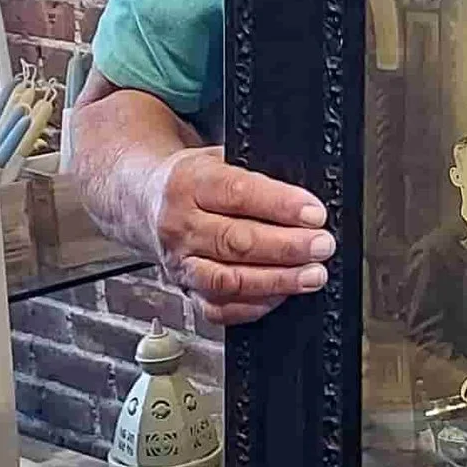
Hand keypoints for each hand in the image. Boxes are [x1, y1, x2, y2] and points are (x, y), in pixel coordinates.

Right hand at [148, 148, 332, 328]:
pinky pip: (219, 308)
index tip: (315, 214)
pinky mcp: (185, 290)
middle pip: (236, 240)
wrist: (144, 201)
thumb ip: (256, 173)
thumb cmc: (192, 181)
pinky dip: (254, 306)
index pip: (238, 193)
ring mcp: (180, 262)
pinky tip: (282, 295)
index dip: (280, 206)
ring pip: (229, 279)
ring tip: (312, 275)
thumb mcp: (218, 158)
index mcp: (189, 182)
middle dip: (287, 246)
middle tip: (321, 245)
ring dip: (277, 280)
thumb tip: (304, 199)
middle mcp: (180, 225)